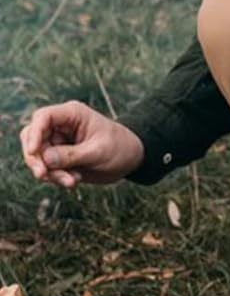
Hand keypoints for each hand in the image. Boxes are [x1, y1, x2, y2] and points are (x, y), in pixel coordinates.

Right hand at [18, 102, 143, 189]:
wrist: (131, 160)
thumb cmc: (120, 148)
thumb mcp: (99, 152)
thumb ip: (72, 155)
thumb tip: (44, 159)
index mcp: (72, 114)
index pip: (43, 117)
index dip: (34, 134)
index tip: (32, 152)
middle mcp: (61, 126)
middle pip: (32, 138)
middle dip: (36, 159)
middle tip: (45, 175)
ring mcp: (58, 142)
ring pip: (37, 156)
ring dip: (49, 172)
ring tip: (71, 182)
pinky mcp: (58, 157)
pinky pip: (46, 168)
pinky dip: (55, 177)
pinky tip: (74, 180)